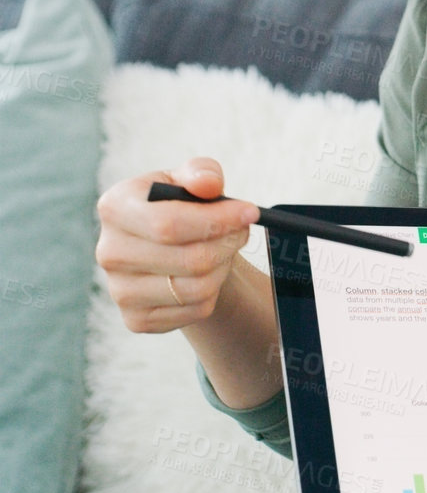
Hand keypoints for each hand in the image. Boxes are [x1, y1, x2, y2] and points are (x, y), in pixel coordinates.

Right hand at [95, 157, 260, 331]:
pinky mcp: (136, 319)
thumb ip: (202, 172)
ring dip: (224, 266)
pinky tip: (207, 273)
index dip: (217, 220)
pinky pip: (196, 310)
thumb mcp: (191, 178)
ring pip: (198, 288)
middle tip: (241, 230)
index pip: (168, 224)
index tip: (250, 212)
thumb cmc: (183, 206)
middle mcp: (109, 252)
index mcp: (115, 208)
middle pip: (191, 259)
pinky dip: (215, 292)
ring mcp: (119, 291)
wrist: (173, 247)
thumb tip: (208, 184)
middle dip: (229, 243)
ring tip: (223, 249)